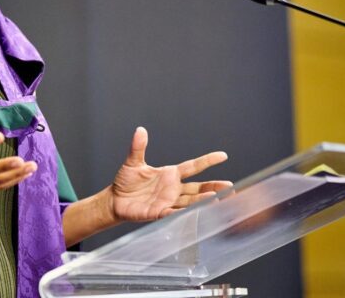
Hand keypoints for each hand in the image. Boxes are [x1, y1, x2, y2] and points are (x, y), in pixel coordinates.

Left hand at [109, 127, 230, 221]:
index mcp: (170, 174)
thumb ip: (138, 148)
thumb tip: (140, 130)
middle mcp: (173, 188)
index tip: (223, 156)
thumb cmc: (126, 181)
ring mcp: (168, 201)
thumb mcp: (133, 162)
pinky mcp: (158, 212)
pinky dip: (182, 213)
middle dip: (213, 187)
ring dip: (202, 200)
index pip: (193, 166)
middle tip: (229, 186)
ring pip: (190, 201)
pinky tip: (193, 212)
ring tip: (216, 198)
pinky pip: (172, 213)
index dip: (207, 161)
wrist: (115, 200)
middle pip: (198, 187)